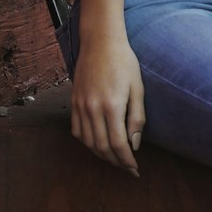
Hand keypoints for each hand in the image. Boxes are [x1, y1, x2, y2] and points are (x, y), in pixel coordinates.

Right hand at [70, 36, 145, 175]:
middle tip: (127, 168)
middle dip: (116, 162)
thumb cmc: (124, 63)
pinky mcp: (73, 102)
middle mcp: (92, 109)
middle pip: (102, 147)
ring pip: (88, 142)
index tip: (135, 169)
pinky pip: (77, 131)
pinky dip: (87, 143)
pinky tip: (98, 144)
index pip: (118, 144)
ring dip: (101, 155)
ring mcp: (80, 106)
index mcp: (111, 105)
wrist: (100, 43)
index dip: (126, 160)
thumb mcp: (138, 88)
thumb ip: (137, 118)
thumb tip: (134, 145)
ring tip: (115, 159)